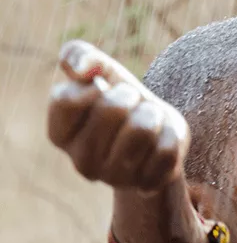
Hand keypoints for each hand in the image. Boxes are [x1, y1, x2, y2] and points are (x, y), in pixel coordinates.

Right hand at [48, 40, 188, 192]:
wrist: (159, 133)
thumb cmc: (124, 101)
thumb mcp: (103, 72)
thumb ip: (81, 57)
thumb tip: (81, 69)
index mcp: (60, 135)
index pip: (66, 100)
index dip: (93, 85)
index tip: (103, 87)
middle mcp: (82, 162)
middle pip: (111, 110)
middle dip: (131, 95)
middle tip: (133, 104)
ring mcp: (115, 178)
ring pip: (143, 129)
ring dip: (153, 113)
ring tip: (149, 120)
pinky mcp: (148, 185)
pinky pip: (167, 149)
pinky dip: (171, 135)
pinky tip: (161, 141)